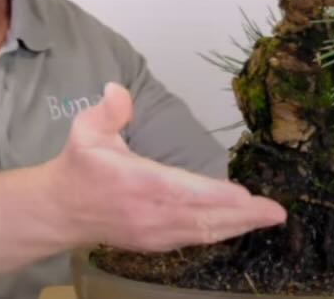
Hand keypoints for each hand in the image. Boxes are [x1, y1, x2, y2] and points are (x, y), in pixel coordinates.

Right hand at [49, 82, 285, 250]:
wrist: (58, 211)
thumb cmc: (80, 166)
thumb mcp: (86, 130)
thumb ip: (107, 110)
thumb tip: (116, 89)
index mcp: (136, 183)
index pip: (180, 191)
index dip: (213, 195)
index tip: (243, 196)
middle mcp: (149, 214)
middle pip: (202, 217)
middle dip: (242, 215)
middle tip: (275, 211)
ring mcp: (153, 233)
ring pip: (203, 232)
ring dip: (238, 226)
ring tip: (269, 216)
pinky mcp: (155, 243)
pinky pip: (194, 239)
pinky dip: (220, 232)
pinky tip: (241, 224)